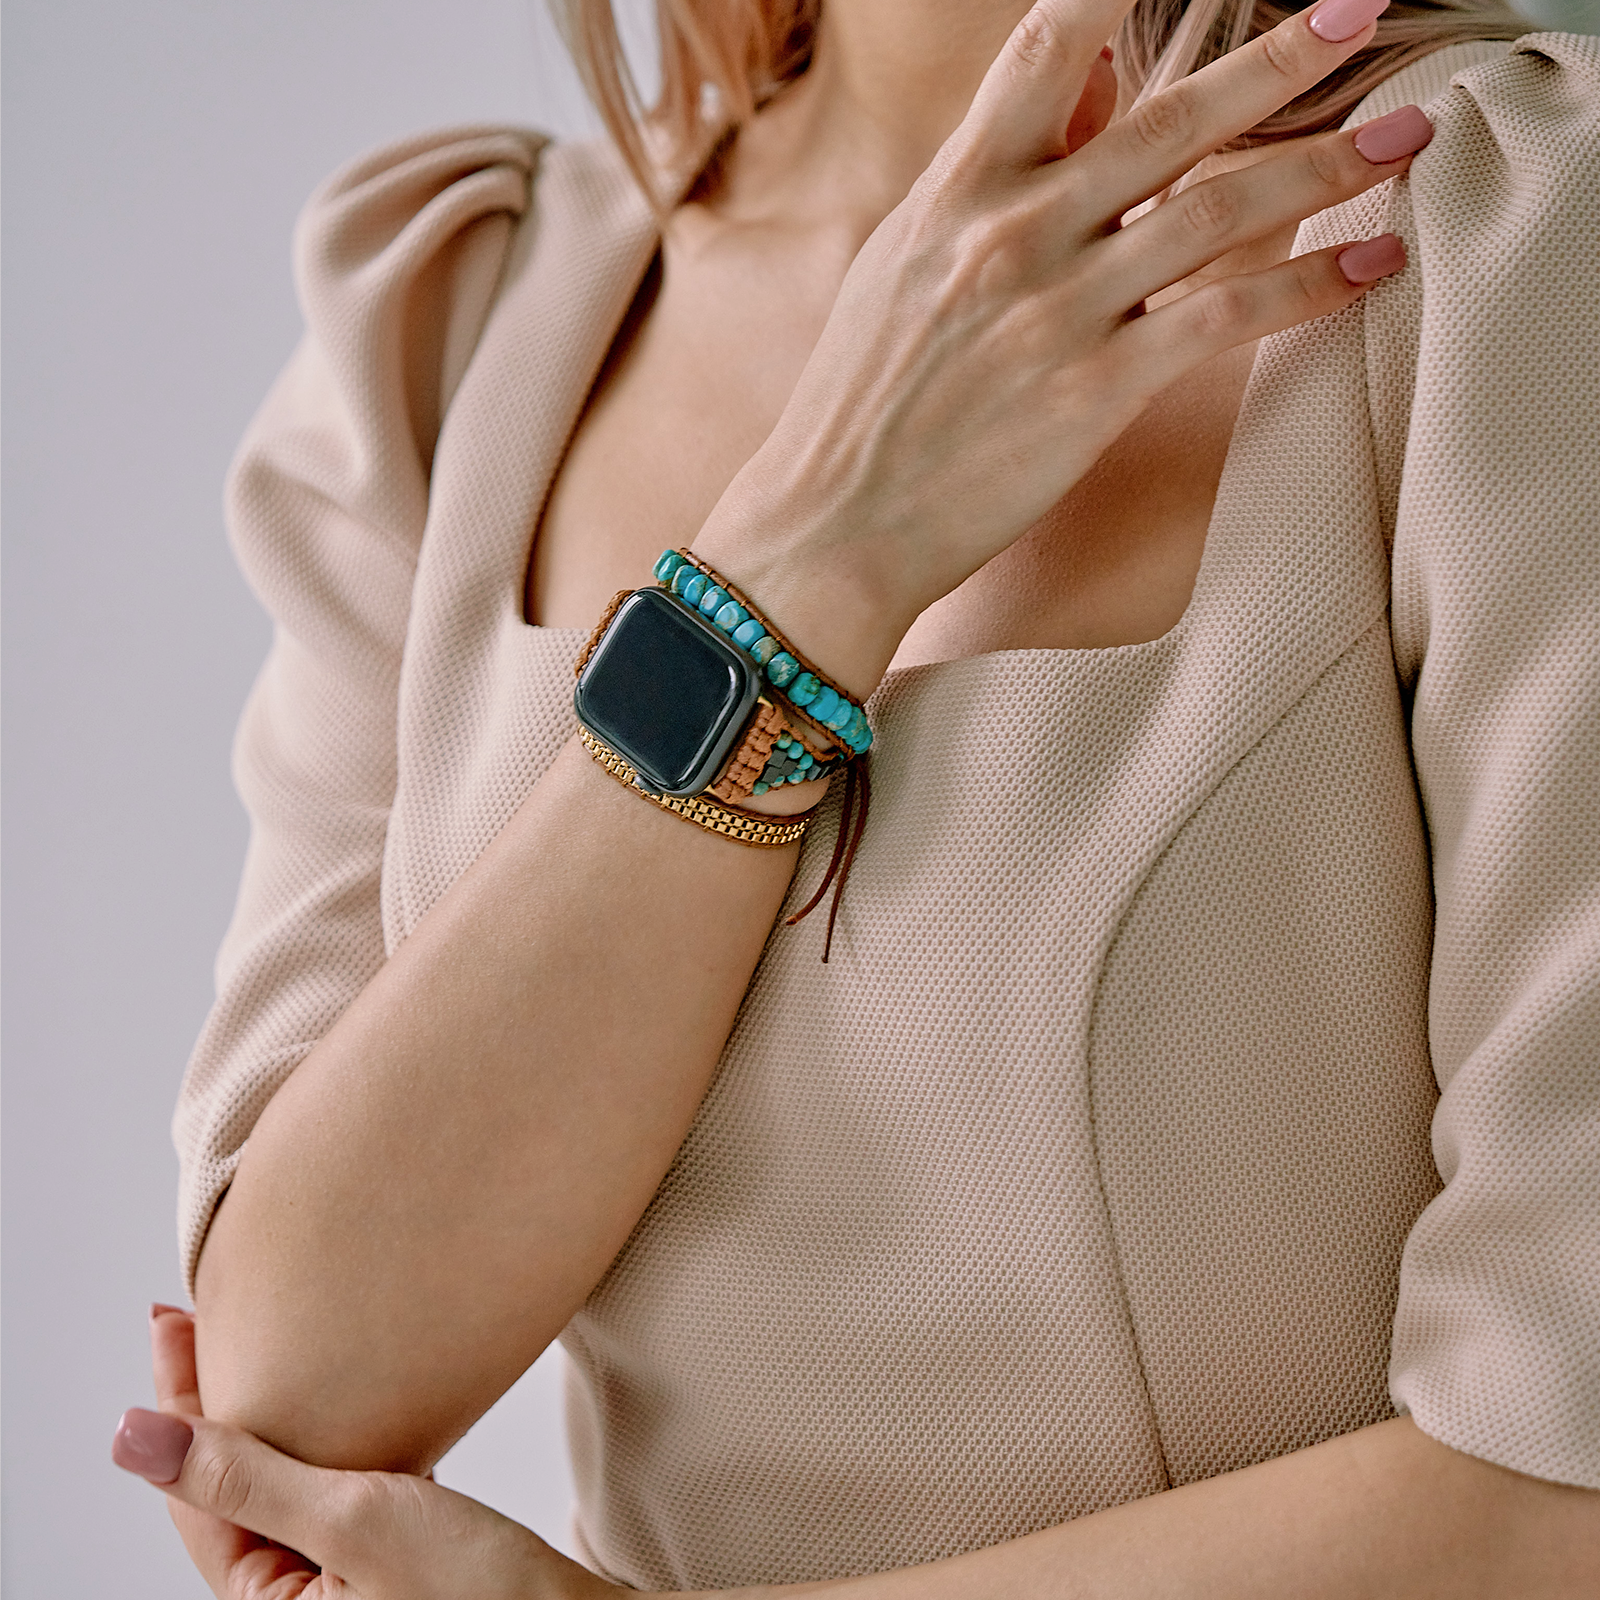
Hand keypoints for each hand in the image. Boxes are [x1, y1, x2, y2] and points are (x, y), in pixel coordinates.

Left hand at [116, 1306, 615, 1599]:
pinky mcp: (383, 1567)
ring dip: (262, 1419)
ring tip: (252, 1349)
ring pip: (275, 1490)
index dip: (180, 1397)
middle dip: (211, 1402)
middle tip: (193, 1318)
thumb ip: (244, 1475)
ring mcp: (339, 1586)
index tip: (171, 1321)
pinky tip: (327, 1411)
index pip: (196, 1488)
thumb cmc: (480, 1598)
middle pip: (226, 1488)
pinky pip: (322, 1497)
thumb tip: (131, 1437)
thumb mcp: (354, 1520)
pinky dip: (313, 1445)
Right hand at [698, 0, 1427, 694]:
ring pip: (1216, 209)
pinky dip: (1305, 284)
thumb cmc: (862, 406)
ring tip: (1409, 134)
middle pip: (1167, 119)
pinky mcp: (1093, 390)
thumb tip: (1083, 89)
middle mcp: (1010, 234)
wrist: (833, 525)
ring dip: (1325, 163)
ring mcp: (1055, 311)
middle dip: (1278, 58)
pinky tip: (1369, 264)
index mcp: (954, 194)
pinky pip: (1222, 317)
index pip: (1045, 50)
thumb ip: (990, 180)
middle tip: (1368, 11)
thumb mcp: (902, 270)